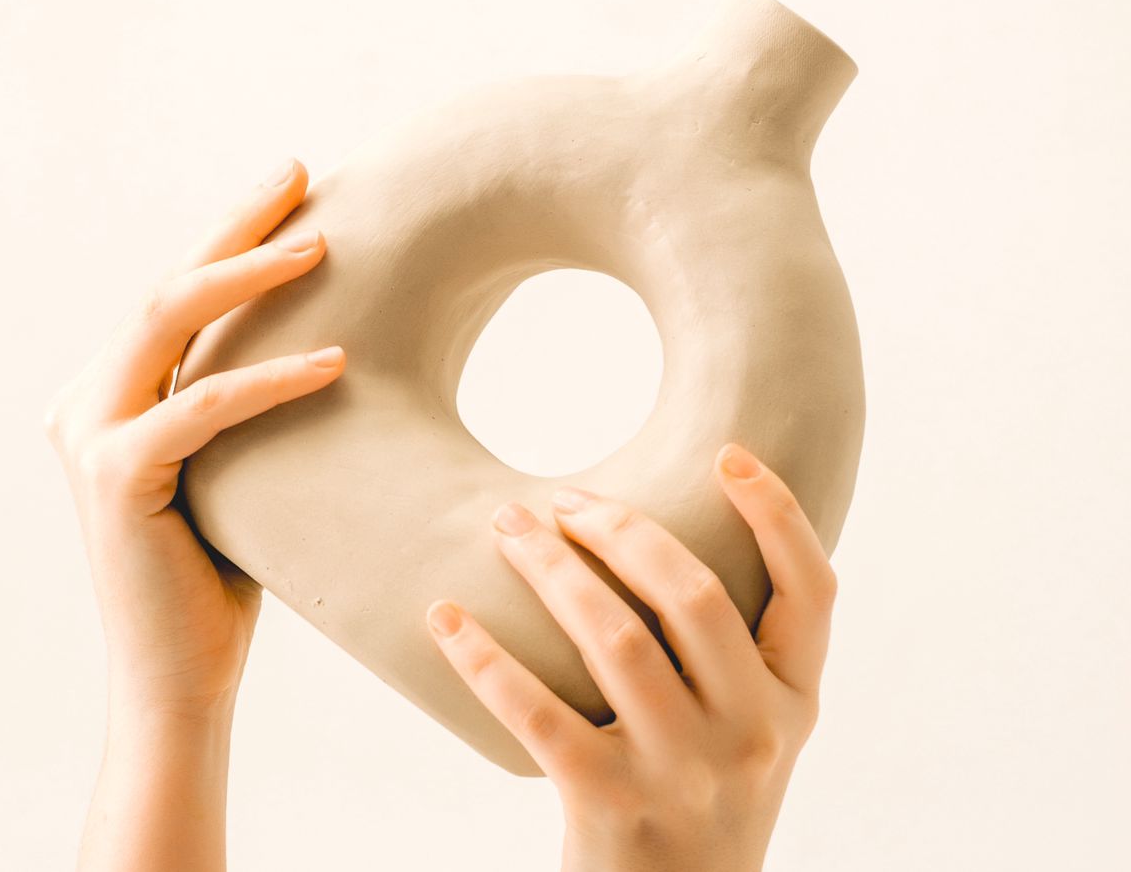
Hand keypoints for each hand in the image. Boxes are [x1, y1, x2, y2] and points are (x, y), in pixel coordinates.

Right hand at [47, 157, 344, 871]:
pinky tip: (337, 360)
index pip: (172, 297)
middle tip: (299, 173)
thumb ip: (232, 409)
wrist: (177, 682)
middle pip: (164, 285)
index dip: (229, 237)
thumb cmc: (216, 585)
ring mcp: (86, 437)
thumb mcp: (229, 472)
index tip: (292, 193)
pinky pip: (202, 404)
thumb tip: (317, 339)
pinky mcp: (113, 476)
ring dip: (249, 274)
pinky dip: (271, 379)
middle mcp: (81, 404)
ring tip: (322, 241)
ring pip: (168, 319)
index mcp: (104, 398)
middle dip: (234, 225)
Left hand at [426, 443, 836, 871]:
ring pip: (615, 639)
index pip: (813, 592)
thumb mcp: (747, 737)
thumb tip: (663, 542)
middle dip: (620, 529)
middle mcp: (753, 734)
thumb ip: (733, 658)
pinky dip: (485, 658)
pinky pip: (539, 714)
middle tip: (557, 499)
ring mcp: (684, 773)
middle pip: (693, 597)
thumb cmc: (698, 804)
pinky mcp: (611, 806)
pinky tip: (445, 617)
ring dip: (550, 569)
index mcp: (793, 705)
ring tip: (504, 526)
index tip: (726, 452)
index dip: (776, 513)